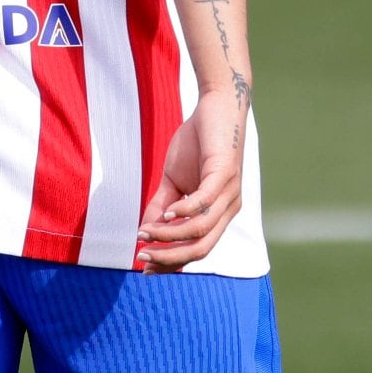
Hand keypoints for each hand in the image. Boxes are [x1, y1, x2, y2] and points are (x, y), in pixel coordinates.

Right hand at [135, 84, 248, 267]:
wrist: (216, 105)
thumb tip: (144, 232)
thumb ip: (161, 206)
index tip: (144, 267)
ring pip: (200, 230)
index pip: (198, 249)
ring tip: (145, 234)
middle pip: (201, 248)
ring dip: (168, 236)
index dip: (172, 262)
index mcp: (219, 214)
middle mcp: (229, 209)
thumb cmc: (197, 142)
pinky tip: (164, 214)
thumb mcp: (173, 179)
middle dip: (170, 258)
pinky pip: (203, 203)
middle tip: (142, 258)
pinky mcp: (225, 174)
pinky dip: (182, 212)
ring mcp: (229, 193)